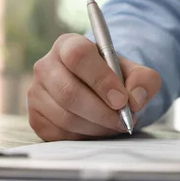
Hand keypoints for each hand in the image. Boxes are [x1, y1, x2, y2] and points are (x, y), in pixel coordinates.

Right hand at [27, 33, 161, 140]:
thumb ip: (144, 80)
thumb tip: (135, 99)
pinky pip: (59, 133)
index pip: (78, 56)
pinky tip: (98, 129)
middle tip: (122, 120)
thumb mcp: (135, 72)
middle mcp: (46, 66)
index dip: (101, 80)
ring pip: (65, 116)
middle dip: (101, 111)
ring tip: (115, 124)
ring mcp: (36, 93)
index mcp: (68, 45)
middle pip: (69, 92)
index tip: (121, 100)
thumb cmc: (114, 78)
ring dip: (96, 126)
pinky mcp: (35, 117)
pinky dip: (84, 136)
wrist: (97, 91)